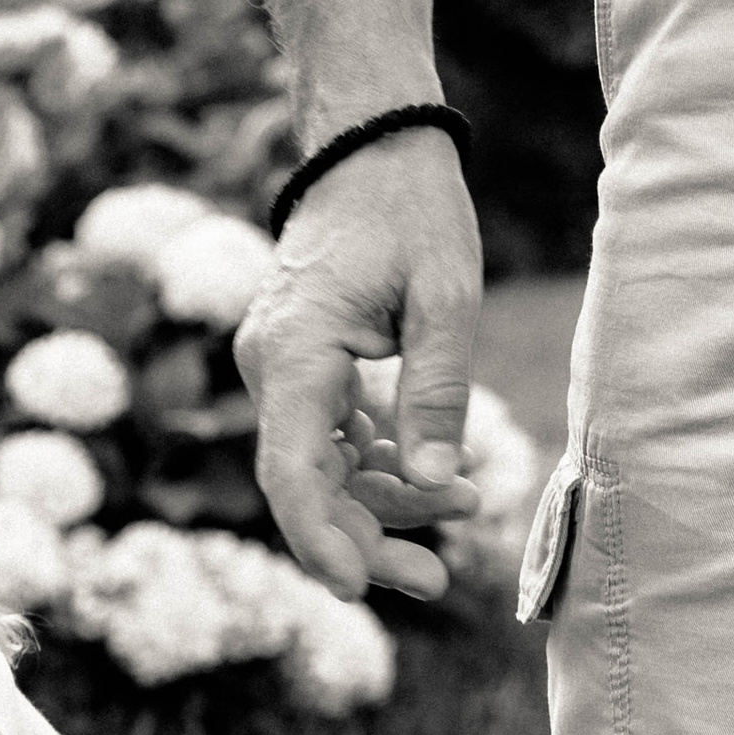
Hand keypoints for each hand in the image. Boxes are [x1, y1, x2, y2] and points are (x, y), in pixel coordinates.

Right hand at [235, 132, 481, 600]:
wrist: (371, 146)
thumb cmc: (411, 210)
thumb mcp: (446, 299)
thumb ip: (438, 395)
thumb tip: (439, 488)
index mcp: (295, 353)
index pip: (291, 471)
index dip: (319, 538)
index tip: (355, 588)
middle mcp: (271, 369)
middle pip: (304, 486)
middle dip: (364, 541)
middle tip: (435, 581)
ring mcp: (281, 371)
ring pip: (319, 470)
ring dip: (380, 507)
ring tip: (462, 521)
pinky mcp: (301, 368)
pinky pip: (330, 440)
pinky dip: (377, 467)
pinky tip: (433, 480)